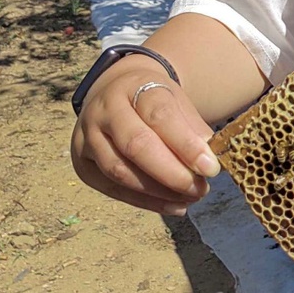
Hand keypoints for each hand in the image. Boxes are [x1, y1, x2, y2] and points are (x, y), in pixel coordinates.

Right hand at [71, 55, 220, 214]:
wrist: (115, 95)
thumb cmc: (153, 101)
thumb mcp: (177, 100)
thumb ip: (192, 127)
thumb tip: (209, 160)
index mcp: (133, 86)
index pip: (160, 115)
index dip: (186, 144)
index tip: (211, 167)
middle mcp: (104, 110)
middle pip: (135, 145)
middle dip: (171, 173)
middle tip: (200, 188)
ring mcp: (87, 138)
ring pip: (120, 171)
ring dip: (159, 191)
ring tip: (191, 198)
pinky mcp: (82, 165)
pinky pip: (112, 189)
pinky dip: (145, 202)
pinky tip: (174, 205)